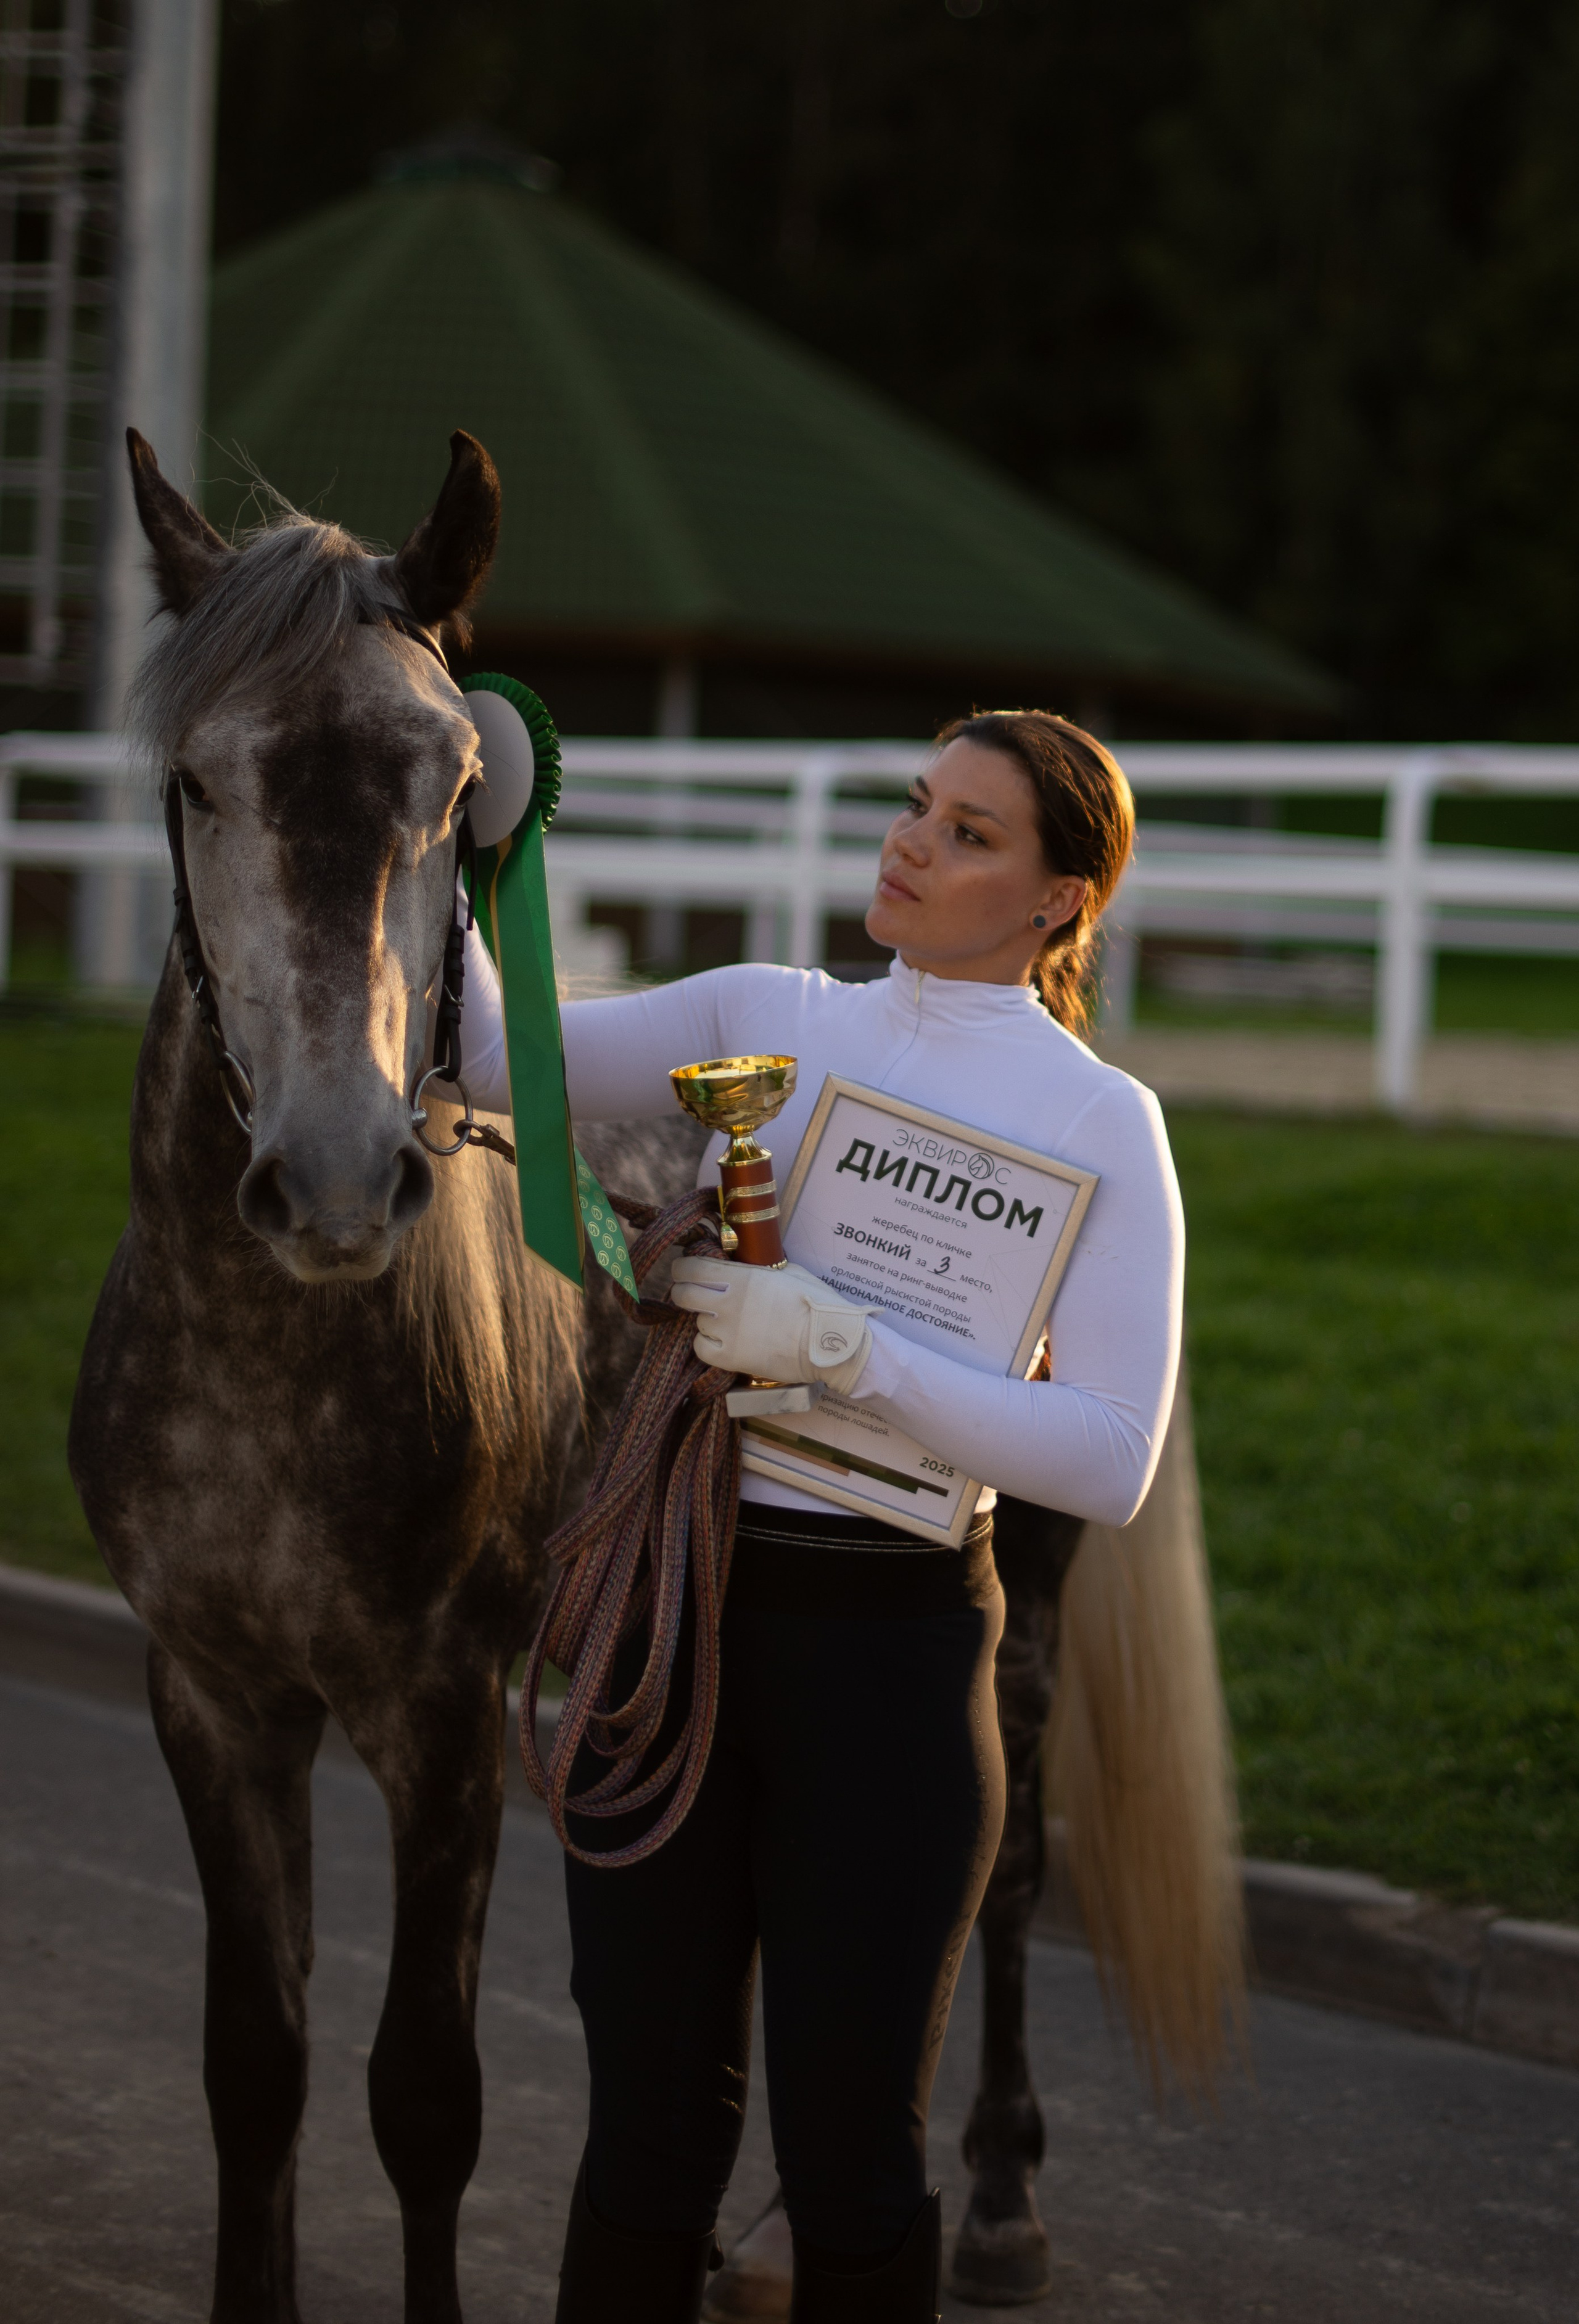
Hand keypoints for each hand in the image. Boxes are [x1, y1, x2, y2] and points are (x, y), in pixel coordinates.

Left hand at [669, 1258, 873, 1393]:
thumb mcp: (790, 1272)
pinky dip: (708, 1344)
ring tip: (727, 1323)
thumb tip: (747, 1263)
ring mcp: (728, 1332)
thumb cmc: (817, 1304)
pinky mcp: (731, 1358)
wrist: (831, 1342)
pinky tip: (723, 1342)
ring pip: (696, 1322)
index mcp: (743, 1277)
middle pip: (683, 1295)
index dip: (682, 1269)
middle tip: (692, 1295)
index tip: (684, 1271)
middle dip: (683, 1292)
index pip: (691, 1268)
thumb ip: (761, 1268)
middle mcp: (729, 1302)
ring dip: (706, 1321)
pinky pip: (701, 1348)